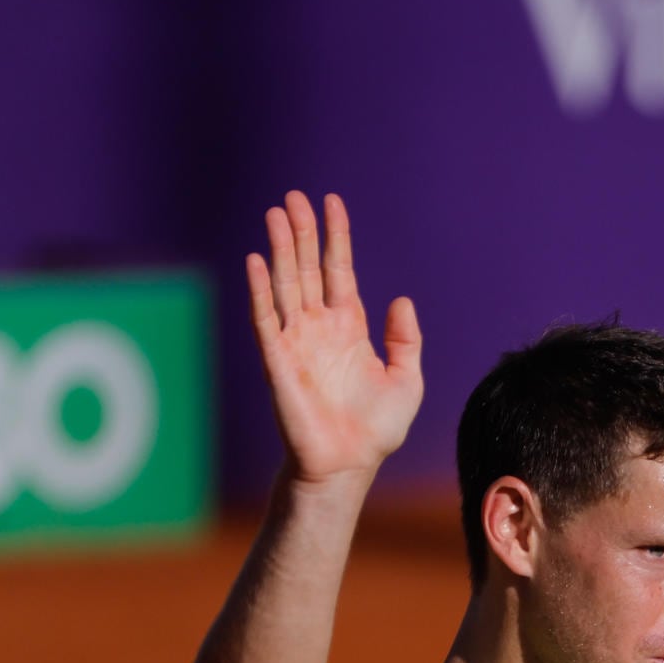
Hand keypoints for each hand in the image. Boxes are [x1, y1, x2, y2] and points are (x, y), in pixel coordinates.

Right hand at [247, 192, 422, 482]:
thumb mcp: (406, 379)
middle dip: (301, 232)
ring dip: (280, 249)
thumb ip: (406, 340)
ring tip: (276, 213)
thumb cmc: (376, 430)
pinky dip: (261, 290)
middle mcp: (319, 328)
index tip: (331, 202)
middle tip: (294, 196)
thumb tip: (401, 300)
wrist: (349, 466)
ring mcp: (296, 342)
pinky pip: (266, 319)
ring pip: (285, 284)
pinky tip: (257, 261)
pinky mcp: (278, 361)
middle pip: (307, 267)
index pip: (338, 270)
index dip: (335, 236)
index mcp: (348, 327)